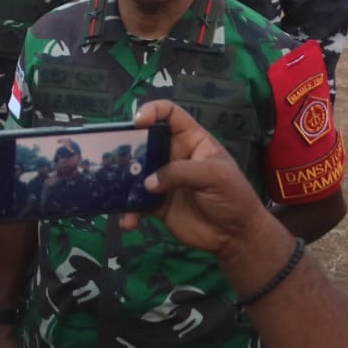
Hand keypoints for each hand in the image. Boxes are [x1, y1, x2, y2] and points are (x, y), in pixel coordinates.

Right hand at [118, 101, 268, 254]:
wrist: (236, 236)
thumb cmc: (233, 196)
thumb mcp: (214, 176)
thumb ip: (180, 172)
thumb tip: (148, 183)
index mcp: (191, 140)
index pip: (169, 114)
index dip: (153, 111)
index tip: (138, 122)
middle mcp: (173, 156)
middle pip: (144, 142)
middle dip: (126, 147)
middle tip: (112, 156)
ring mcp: (163, 180)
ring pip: (135, 173)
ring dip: (121, 181)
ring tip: (111, 190)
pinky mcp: (157, 203)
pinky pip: (136, 203)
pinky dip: (129, 212)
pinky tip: (129, 222)